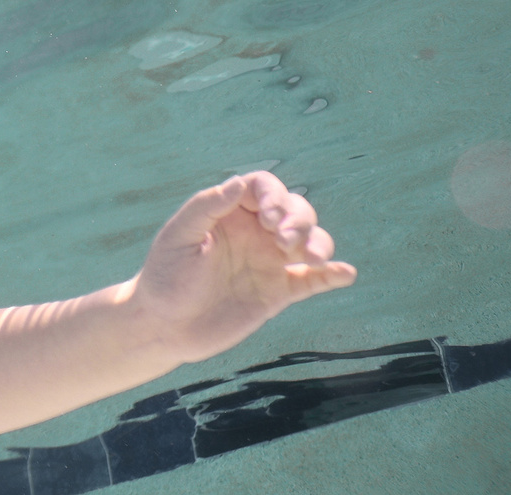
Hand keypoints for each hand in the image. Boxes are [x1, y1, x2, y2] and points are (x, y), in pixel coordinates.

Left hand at [126, 171, 356, 363]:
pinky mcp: (279, 292)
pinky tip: (345, 273)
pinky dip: (332, 275)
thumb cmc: (165, 276)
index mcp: (230, 212)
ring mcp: (270, 262)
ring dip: (319, 244)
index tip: (269, 217)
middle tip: (284, 239)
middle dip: (298, 219)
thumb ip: (207, 207)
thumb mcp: (178, 237)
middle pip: (294, 211)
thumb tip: (238, 182)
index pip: (262, 188)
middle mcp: (255, 232)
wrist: (165, 327)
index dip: (273, 195)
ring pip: (309, 242)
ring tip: (312, 258)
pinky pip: (312, 280)